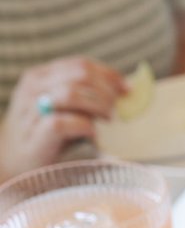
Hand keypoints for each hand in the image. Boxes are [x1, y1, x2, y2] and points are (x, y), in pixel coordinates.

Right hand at [0, 57, 125, 180]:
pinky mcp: (34, 136)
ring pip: (70, 94)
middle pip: (80, 76)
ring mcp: (30, 111)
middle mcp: (32, 88)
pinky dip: (83, 126)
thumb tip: (125, 91)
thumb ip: (86, 96)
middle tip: (116, 110)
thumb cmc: (48, 135)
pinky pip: (60, 123)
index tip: (127, 89)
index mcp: (41, 76)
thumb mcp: (65, 108)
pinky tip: (92, 133)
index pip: (80, 64)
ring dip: (97, 106)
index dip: (109, 75)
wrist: (15, 162)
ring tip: (108, 119)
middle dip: (106, 92)